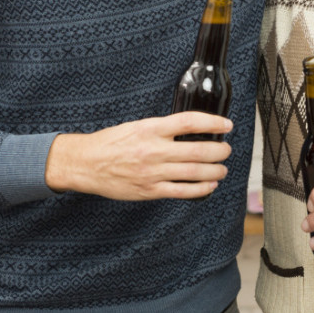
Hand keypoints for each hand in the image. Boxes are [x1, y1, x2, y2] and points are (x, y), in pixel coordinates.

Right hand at [44, 112, 232, 200]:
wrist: (87, 163)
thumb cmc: (111, 143)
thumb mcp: (137, 126)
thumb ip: (162, 129)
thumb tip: (189, 130)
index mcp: (151, 129)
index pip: (189, 121)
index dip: (213, 122)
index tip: (226, 124)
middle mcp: (154, 150)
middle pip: (198, 149)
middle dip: (219, 151)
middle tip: (226, 150)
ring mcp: (153, 172)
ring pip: (194, 172)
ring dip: (215, 170)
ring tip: (222, 168)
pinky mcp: (150, 190)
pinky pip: (182, 191)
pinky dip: (200, 188)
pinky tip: (209, 185)